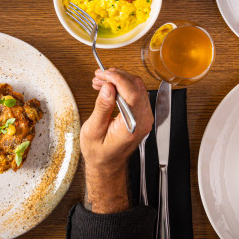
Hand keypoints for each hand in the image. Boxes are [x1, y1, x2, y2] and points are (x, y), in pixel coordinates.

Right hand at [81, 68, 152, 212]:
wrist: (106, 164)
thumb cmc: (99, 152)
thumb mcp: (94, 130)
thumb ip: (102, 107)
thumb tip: (108, 88)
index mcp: (132, 126)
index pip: (132, 93)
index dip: (118, 79)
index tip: (104, 74)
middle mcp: (143, 121)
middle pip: (136, 87)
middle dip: (117, 76)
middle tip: (99, 76)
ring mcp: (144, 118)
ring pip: (137, 87)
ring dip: (118, 80)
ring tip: (100, 81)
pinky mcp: (141, 115)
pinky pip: (135, 94)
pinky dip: (122, 86)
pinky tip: (109, 87)